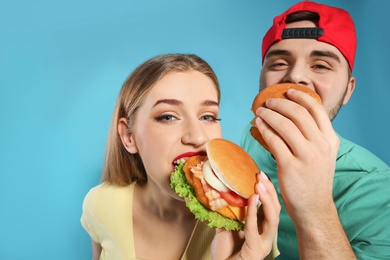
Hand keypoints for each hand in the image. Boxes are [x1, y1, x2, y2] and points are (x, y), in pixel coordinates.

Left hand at [211, 173, 279, 259]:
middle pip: (276, 210)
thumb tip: (224, 190)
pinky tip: (252, 200)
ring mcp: (264, 243)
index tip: (262, 175)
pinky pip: (256, 228)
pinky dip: (254, 212)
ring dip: (267, 200)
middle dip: (270, 191)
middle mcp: (266, 235)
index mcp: (262, 228)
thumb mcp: (228, 225)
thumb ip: (231, 211)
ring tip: (259, 185)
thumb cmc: (224, 250)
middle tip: (262, 176)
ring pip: (273, 219)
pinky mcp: (256, 250)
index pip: (272, 207)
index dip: (269, 191)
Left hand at [255, 88, 338, 221]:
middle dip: (280, 103)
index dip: (301, 97)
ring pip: (284, 125)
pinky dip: (264, 129)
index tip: (288, 92)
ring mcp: (306, 156)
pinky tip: (258, 125)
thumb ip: (314, 135)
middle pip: (298, 113)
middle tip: (268, 101)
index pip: (316, 109)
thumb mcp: (323, 154)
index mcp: (330, 140)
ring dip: (269, 114)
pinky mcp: (290, 166)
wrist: (314, 206)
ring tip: (260, 111)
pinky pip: (273, 140)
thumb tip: (294, 114)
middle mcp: (320, 145)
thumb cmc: (314, 179)